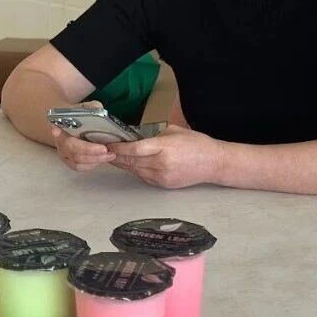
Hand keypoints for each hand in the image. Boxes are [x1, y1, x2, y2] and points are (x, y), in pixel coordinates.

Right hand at [49, 101, 115, 172]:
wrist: (77, 125)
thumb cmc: (83, 115)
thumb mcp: (88, 107)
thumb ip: (93, 108)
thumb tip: (99, 112)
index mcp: (60, 125)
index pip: (56, 129)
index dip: (56, 132)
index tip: (56, 130)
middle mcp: (59, 140)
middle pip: (71, 148)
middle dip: (89, 151)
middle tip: (106, 149)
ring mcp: (63, 152)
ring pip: (76, 161)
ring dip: (94, 160)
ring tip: (110, 155)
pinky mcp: (69, 161)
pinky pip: (79, 167)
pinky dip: (91, 165)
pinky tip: (102, 159)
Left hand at [107, 124, 223, 188]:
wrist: (214, 163)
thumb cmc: (196, 143)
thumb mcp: (174, 131)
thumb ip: (154, 135)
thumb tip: (135, 136)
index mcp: (164, 148)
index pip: (134, 150)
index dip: (118, 148)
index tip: (107, 143)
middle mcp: (161, 164)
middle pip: (131, 162)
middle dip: (115, 156)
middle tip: (102, 149)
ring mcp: (162, 177)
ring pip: (135, 170)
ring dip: (122, 164)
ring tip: (111, 156)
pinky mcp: (163, 184)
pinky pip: (143, 176)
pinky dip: (134, 170)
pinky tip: (128, 164)